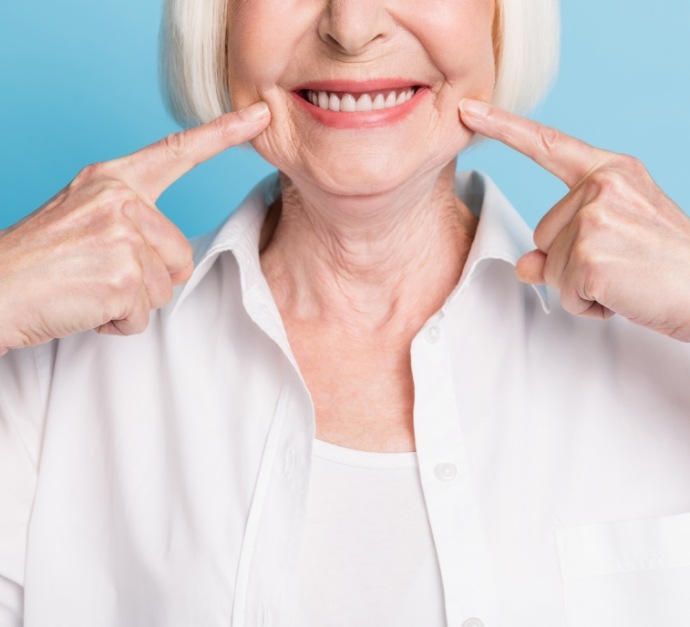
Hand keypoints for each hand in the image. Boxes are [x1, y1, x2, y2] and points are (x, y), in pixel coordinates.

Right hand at [0, 102, 270, 354]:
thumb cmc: (38, 260)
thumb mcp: (84, 218)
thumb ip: (132, 220)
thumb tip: (173, 255)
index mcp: (112, 179)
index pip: (177, 151)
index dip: (223, 134)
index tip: (260, 115)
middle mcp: (120, 199)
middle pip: (180, 253)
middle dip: (148, 278)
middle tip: (98, 274)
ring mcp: (122, 235)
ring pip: (164, 287)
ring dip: (130, 301)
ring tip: (87, 287)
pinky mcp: (122, 276)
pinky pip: (143, 315)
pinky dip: (118, 323)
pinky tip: (85, 306)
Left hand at [459, 99, 689, 341]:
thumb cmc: (665, 263)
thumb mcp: (613, 239)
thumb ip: (562, 243)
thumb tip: (524, 266)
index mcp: (611, 171)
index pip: (548, 145)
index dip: (503, 127)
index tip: (469, 110)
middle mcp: (601, 186)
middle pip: (542, 234)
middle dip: (570, 261)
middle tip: (622, 263)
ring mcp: (594, 219)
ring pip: (548, 266)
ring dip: (579, 284)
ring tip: (625, 278)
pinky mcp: (590, 256)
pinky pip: (564, 292)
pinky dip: (588, 305)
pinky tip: (622, 295)